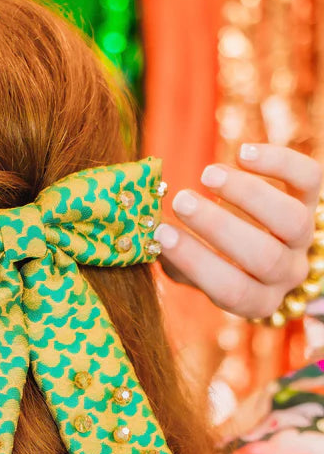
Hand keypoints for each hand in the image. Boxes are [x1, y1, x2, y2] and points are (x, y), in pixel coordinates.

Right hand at [154, 144, 323, 319]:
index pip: (231, 290)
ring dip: (247, 194)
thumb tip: (147, 237)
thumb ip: (174, 260)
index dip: (196, 262)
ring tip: (208, 175)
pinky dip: (278, 162)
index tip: (161, 235)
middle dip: (219, 227)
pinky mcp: (314, 200)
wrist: (267, 243)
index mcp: (256, 300)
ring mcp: (303, 238)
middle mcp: (285, 273)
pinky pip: (308, 179)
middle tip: (181, 201)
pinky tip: (242, 153)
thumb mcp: (194, 271)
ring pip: (291, 220)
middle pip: (263, 257)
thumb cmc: (217, 260)